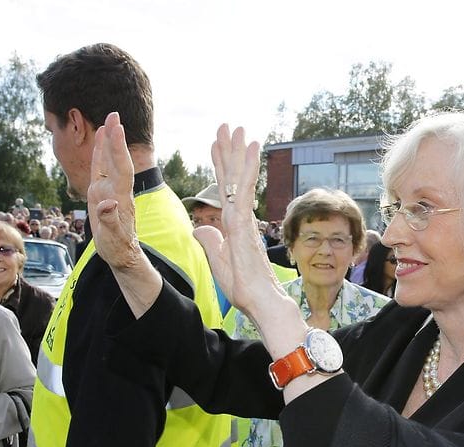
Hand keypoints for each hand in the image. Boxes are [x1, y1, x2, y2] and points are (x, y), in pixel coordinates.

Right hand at [87, 111, 142, 270]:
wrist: (123, 255)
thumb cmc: (118, 249)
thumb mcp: (113, 239)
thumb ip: (110, 221)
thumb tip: (108, 203)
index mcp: (120, 197)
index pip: (121, 167)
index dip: (118, 148)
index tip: (116, 128)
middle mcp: (116, 190)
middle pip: (117, 159)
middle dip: (115, 138)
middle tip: (114, 114)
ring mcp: (110, 191)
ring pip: (109, 162)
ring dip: (108, 142)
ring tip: (107, 122)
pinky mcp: (103, 194)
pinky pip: (100, 170)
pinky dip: (99, 154)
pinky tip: (99, 142)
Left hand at [201, 124, 280, 312]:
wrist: (262, 304)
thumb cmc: (246, 290)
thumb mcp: (219, 265)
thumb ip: (211, 244)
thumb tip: (201, 229)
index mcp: (232, 226)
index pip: (223, 189)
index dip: (220, 166)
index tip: (217, 145)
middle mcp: (239, 218)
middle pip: (231, 178)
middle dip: (229, 151)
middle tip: (228, 126)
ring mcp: (244, 220)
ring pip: (239, 179)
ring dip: (238, 152)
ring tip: (238, 128)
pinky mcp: (246, 225)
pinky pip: (244, 190)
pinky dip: (248, 168)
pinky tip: (251, 148)